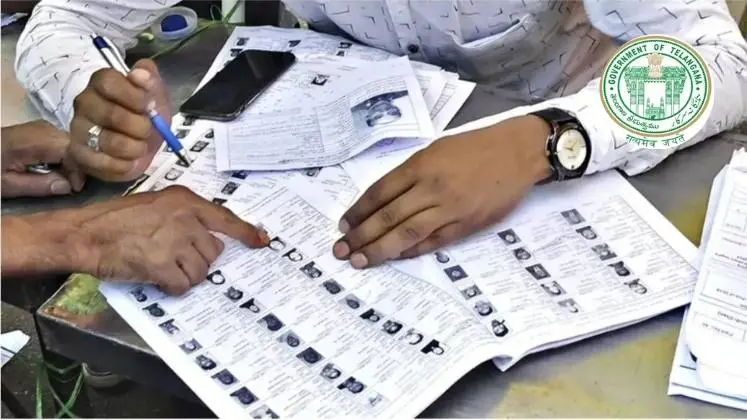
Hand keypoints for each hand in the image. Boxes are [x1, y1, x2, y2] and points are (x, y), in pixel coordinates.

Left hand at [1, 120, 84, 197]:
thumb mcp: (7, 185)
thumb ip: (39, 185)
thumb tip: (68, 186)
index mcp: (32, 141)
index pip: (71, 151)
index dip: (78, 170)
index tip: (74, 189)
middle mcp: (43, 128)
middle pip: (75, 145)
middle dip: (78, 166)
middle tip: (71, 186)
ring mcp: (43, 126)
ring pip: (72, 142)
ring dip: (72, 162)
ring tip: (64, 179)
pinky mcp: (41, 129)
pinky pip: (63, 141)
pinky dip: (65, 156)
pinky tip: (56, 169)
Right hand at [69, 59, 169, 181]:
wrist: (142, 143)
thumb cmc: (146, 114)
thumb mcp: (155, 93)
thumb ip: (150, 79)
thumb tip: (140, 74)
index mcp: (101, 82)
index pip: (109, 82)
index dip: (134, 96)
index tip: (149, 107)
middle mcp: (84, 103)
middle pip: (112, 115)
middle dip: (140, 127)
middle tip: (148, 131)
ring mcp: (78, 129)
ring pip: (110, 142)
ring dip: (135, 148)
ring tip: (140, 147)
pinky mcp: (79, 155)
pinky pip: (103, 164)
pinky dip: (124, 166)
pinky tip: (131, 161)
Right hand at [72, 186, 267, 293]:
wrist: (86, 233)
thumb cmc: (115, 220)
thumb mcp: (155, 206)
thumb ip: (182, 216)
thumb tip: (205, 237)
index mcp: (185, 201)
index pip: (225, 218)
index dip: (246, 233)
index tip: (261, 242)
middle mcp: (185, 218)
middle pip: (213, 252)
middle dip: (199, 260)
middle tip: (175, 259)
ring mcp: (176, 241)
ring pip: (201, 271)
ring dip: (186, 276)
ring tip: (163, 267)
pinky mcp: (163, 265)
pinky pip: (184, 285)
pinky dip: (174, 287)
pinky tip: (158, 279)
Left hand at [332, 116, 551, 267]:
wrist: (517, 153)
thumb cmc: (475, 147)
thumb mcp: (437, 149)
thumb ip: (411, 173)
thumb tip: (385, 199)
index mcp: (420, 165)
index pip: (379, 192)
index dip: (358, 211)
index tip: (343, 225)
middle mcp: (430, 187)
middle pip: (387, 216)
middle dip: (361, 236)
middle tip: (341, 251)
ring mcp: (449, 209)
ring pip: (406, 233)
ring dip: (379, 249)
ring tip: (360, 260)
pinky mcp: (466, 225)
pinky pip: (433, 241)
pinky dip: (411, 251)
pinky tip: (394, 258)